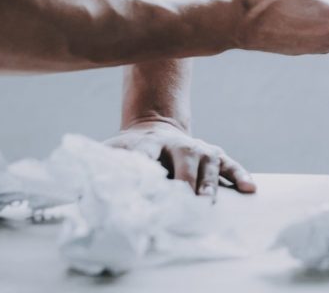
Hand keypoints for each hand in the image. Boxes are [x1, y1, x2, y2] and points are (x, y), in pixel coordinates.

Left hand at [106, 119, 255, 197]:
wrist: (154, 128)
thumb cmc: (129, 151)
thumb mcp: (110, 153)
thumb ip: (97, 171)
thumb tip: (78, 200)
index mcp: (146, 144)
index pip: (144, 152)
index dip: (144, 166)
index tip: (143, 184)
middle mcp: (175, 144)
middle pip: (183, 157)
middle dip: (183, 179)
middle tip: (182, 199)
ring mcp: (198, 148)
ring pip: (208, 161)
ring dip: (208, 182)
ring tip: (207, 202)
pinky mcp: (214, 154)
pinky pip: (230, 164)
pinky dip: (240, 175)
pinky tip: (250, 188)